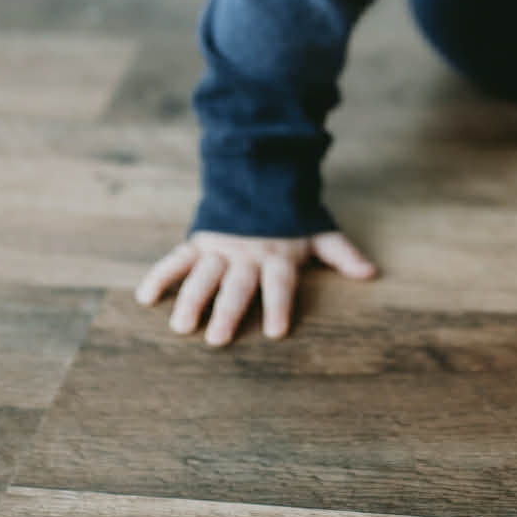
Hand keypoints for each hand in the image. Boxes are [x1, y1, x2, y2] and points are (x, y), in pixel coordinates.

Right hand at [135, 229, 376, 346]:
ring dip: (191, 299)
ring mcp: (221, 248)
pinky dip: (160, 275)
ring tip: (182, 327)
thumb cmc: (291, 217)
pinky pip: (177, 259)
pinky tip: (145, 296)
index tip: (274, 332)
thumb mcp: (318, 232)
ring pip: (204, 275)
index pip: (279, 283)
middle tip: (218, 340)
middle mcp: (248, 254)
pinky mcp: (200, 242)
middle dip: (228, 311)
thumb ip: (341, 254)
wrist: (260, 176)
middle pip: (237, 285)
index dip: (278, 305)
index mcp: (278, 255)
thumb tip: (371, 273)